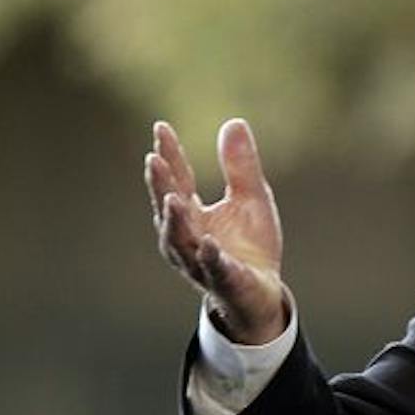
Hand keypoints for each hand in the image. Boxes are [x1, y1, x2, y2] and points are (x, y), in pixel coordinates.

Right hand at [145, 118, 289, 344]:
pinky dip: (210, 257)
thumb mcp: (251, 197)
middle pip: (169, 208)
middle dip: (160, 185)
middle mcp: (187, 237)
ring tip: (172, 198)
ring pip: (181, 240)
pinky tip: (210, 243)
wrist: (261, 292)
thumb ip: (240, 166)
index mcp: (192, 214)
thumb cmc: (249, 245)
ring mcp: (200, 260)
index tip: (161, 128)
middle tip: (152, 158)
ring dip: (175, 221)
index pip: (177, 180)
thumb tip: (234, 122)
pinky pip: (214, 268)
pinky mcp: (223, 280)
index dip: (169, 156)